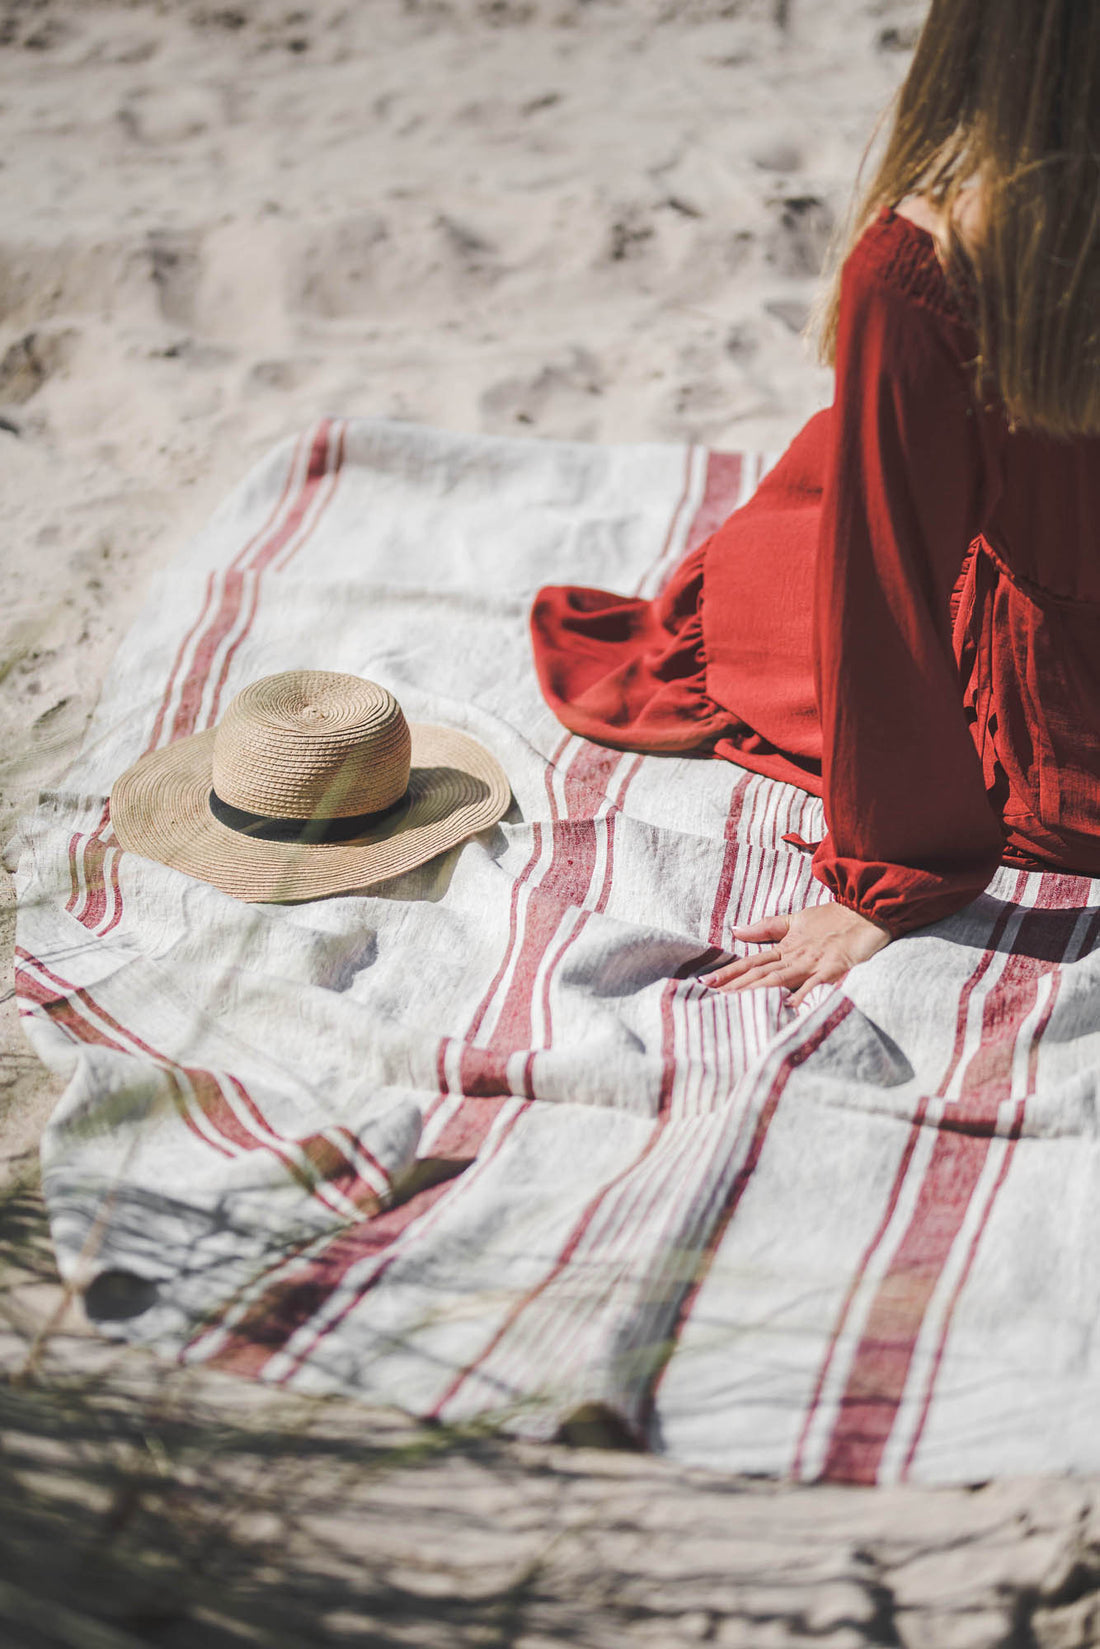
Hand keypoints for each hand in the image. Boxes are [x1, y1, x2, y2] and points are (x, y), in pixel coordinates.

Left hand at [701, 903, 891, 1008]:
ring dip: (757, 990)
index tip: (705, 982)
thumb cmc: (834, 918)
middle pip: (759, 973)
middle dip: (735, 985)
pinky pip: (816, 983)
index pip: (751, 962)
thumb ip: (767, 928)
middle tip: (710, 995)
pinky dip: (802, 994)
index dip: (729, 972)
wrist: (867, 910)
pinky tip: (788, 1006)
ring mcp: (814, 962)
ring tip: (735, 1002)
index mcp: (786, 947)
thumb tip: (736, 931)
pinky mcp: (834, 968)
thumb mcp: (797, 920)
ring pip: (779, 978)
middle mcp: (795, 956)